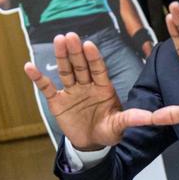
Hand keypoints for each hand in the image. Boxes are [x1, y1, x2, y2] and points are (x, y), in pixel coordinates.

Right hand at [23, 33, 151, 150]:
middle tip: (71, 36)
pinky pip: (47, 87)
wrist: (91, 143)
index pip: (98, 69)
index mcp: (103, 87)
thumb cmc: (107, 131)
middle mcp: (87, 85)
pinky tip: (29, 66)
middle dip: (75, 51)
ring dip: (61, 56)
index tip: (89, 45)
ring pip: (66, 71)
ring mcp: (72, 91)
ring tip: (58, 40)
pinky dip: (38, 78)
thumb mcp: (119, 126)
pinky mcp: (58, 101)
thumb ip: (131, 119)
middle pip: (80, 65)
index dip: (93, 57)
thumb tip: (149, 117)